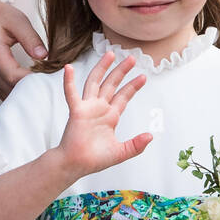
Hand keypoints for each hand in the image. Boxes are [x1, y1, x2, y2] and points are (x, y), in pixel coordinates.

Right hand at [0, 0, 48, 99]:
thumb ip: (31, 38)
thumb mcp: (17, 20)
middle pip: (13, 92)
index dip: (34, 83)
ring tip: (45, 89)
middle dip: (33, 92)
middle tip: (53, 87)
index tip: (51, 80)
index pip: (16, 78)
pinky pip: (7, 94)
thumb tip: (44, 56)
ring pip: (10, 97)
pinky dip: (20, 94)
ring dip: (27, 96)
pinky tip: (33, 89)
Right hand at [57, 51, 152, 181]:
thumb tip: (150, 136)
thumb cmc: (95, 159)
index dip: (133, 86)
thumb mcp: (121, 152)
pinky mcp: (76, 111)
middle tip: (132, 58)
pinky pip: (71, 93)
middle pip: (111, 84)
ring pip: (95, 82)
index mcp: (110, 116)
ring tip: (110, 54)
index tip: (143, 77)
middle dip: (121, 71)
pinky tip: (69, 68)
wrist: (77, 165)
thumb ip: (136, 145)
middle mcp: (99, 108)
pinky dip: (69, 81)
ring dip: (102, 68)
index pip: (123, 97)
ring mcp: (87, 108)